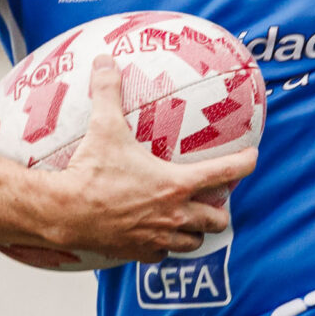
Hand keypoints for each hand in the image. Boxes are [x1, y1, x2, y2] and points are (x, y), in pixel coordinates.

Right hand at [42, 55, 255, 261]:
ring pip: (193, 243)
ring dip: (195, 232)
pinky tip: (156, 236)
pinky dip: (164, 247)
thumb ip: (107, 91)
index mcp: (176, 184)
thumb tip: (104, 60)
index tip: (251, 157)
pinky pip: (162, 255)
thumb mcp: (103, 126)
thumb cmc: (89, 171)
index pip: (225, 173)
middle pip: (217, 219)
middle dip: (221, 209)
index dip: (244, 163)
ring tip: (190, 220)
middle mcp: (174, 215)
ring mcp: (157, 238)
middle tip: (215, 198)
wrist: (63, 212)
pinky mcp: (138, 252)